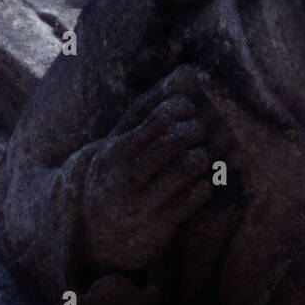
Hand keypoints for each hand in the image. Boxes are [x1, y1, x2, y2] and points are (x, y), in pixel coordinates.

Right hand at [82, 67, 216, 272]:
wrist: (98, 232)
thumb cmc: (118, 174)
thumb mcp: (121, 144)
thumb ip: (147, 111)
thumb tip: (185, 73)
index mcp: (116, 151)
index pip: (160, 116)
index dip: (181, 108)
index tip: (186, 111)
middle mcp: (127, 176)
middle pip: (177, 139)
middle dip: (196, 130)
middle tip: (199, 131)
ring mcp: (143, 202)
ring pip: (189, 165)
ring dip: (202, 156)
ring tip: (199, 156)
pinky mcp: (161, 224)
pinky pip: (196, 195)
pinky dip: (205, 184)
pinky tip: (200, 181)